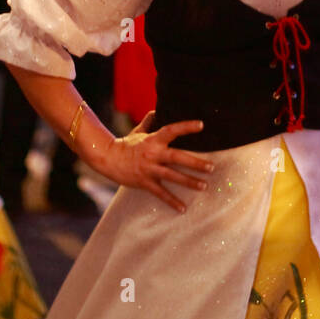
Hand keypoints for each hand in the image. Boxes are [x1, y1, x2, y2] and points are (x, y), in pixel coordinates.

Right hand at [95, 112, 213, 212]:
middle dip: (195, 163)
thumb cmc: (126, 144)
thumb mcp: (138, 131)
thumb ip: (149, 121)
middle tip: (211, 167)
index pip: (172, 130)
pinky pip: (161, 194)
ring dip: (189, 182)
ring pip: (172, 176)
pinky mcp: (145, 182)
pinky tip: (183, 208)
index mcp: (153, 140)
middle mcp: (153, 154)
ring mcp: (149, 169)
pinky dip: (172, 202)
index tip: (201, 125)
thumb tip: (156, 110)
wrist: (108, 159)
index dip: (186, 127)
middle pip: (177, 157)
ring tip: (204, 186)